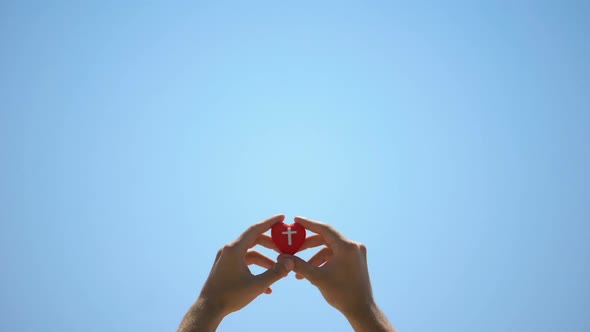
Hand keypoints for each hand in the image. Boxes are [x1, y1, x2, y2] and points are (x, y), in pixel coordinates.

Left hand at [178, 214, 293, 331]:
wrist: (209, 309)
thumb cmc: (230, 297)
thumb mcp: (257, 285)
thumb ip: (275, 273)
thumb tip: (290, 263)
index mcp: (234, 249)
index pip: (255, 229)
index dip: (270, 222)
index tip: (282, 217)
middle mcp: (229, 250)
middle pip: (254, 239)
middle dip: (271, 244)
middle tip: (285, 246)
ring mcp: (226, 258)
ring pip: (250, 253)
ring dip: (265, 260)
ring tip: (280, 269)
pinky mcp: (226, 266)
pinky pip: (244, 262)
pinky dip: (256, 268)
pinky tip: (268, 285)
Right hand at [287, 216, 394, 331]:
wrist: (361, 309)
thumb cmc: (341, 294)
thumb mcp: (317, 277)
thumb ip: (299, 265)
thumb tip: (282, 257)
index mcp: (347, 247)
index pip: (324, 229)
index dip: (308, 224)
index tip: (295, 220)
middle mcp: (353, 246)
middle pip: (326, 238)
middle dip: (308, 245)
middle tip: (292, 247)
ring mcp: (356, 252)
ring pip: (329, 248)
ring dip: (314, 256)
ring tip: (300, 270)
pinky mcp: (355, 259)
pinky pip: (335, 254)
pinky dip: (323, 260)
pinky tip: (312, 272)